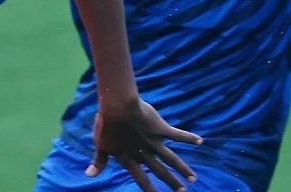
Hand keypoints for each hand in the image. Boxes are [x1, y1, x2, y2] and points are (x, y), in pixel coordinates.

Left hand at [88, 99, 202, 191]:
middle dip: (172, 182)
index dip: (150, 190)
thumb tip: (89, 175)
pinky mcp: (160, 128)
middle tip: (182, 191)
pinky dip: (188, 138)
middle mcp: (144, 153)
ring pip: (171, 158)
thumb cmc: (106, 124)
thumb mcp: (100, 144)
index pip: (142, 179)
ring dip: (183, 168)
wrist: (117, 106)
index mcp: (129, 158)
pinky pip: (177, 134)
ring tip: (193, 178)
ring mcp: (154, 141)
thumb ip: (99, 161)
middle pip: (160, 171)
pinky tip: (200, 141)